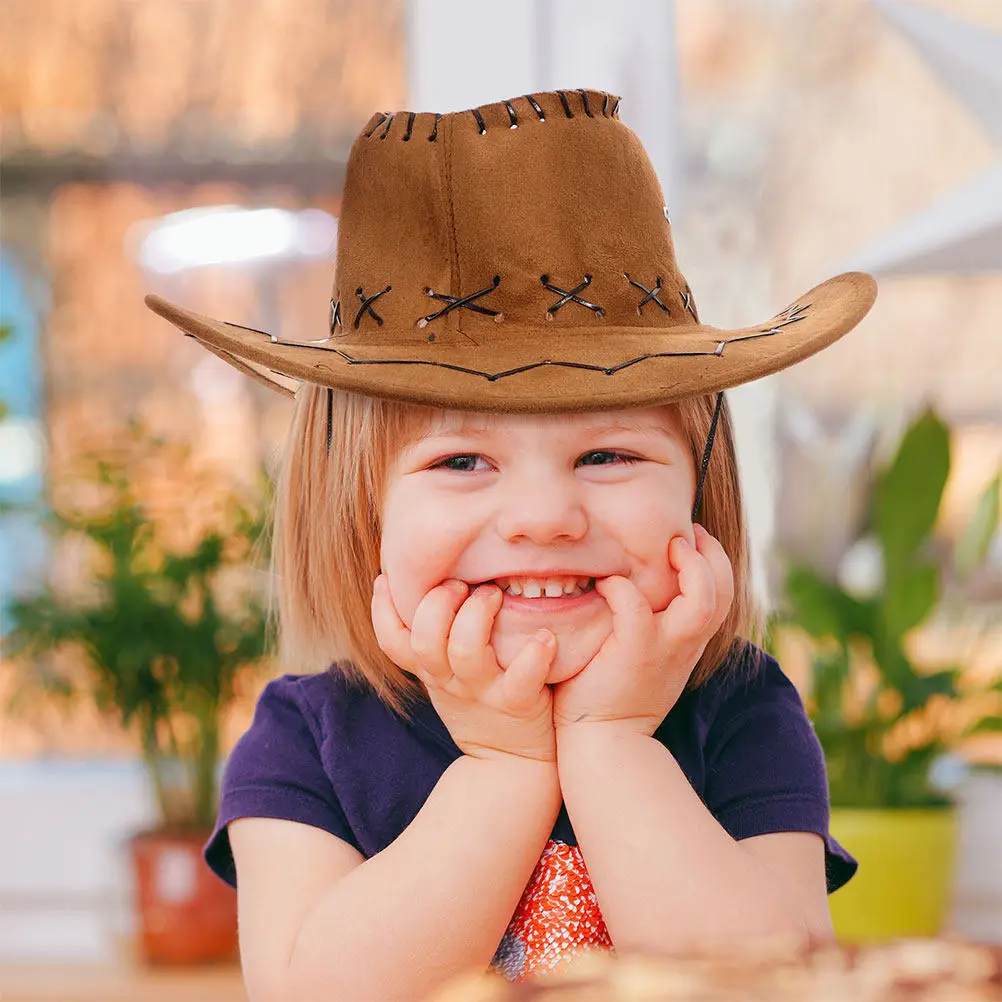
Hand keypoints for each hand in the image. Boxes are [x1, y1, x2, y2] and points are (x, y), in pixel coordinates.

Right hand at [371, 576, 558, 762]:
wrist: (511, 765)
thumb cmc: (480, 704)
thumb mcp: (445, 677)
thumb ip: (435, 639)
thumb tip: (428, 583)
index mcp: (431, 670)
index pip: (392, 641)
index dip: (381, 610)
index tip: (387, 577)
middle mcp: (450, 680)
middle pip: (425, 640)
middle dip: (438, 603)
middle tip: (460, 584)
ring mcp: (483, 692)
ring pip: (465, 651)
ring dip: (478, 615)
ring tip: (494, 594)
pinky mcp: (517, 704)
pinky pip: (522, 679)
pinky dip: (534, 655)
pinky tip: (545, 636)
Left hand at [551, 524, 733, 737]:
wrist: (603, 744)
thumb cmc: (613, 697)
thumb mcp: (646, 659)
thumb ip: (652, 627)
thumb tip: (636, 588)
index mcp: (689, 642)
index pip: (722, 594)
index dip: (714, 561)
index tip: (691, 540)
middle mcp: (685, 643)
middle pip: (723, 590)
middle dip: (712, 554)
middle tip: (685, 534)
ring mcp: (664, 648)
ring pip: (702, 598)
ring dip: (690, 566)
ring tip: (667, 547)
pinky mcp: (634, 652)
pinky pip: (634, 605)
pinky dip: (621, 587)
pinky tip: (606, 584)